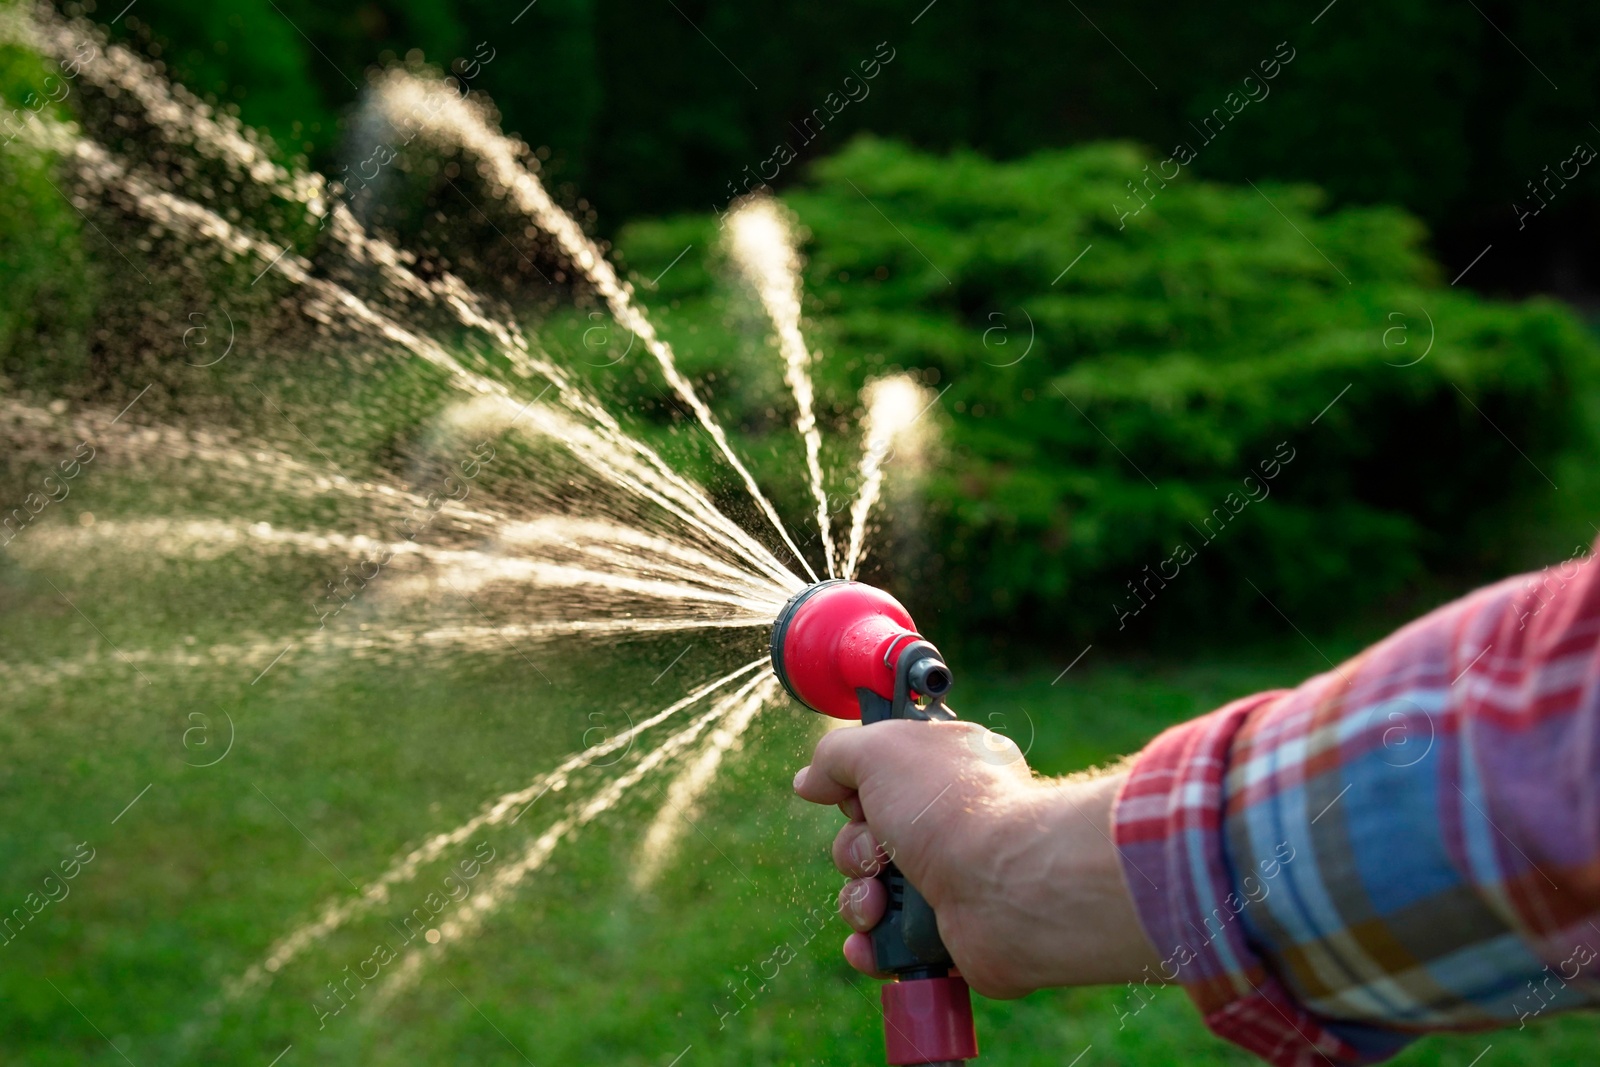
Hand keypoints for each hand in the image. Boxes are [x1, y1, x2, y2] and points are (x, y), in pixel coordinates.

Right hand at [793, 718, 1160, 997]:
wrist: (1007, 888)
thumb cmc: (951, 808)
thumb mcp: (882, 750)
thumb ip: (837, 754)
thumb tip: (809, 779)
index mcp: (947, 767)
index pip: (884, 772)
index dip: (858, 783)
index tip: (856, 790)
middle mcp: (950, 822)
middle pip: (866, 835)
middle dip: (854, 846)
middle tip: (878, 848)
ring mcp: (950, 880)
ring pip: (869, 891)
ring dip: (859, 898)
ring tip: (878, 900)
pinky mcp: (944, 934)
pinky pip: (885, 942)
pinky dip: (870, 944)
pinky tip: (872, 940)